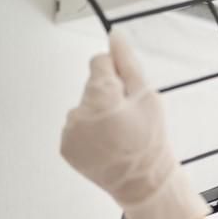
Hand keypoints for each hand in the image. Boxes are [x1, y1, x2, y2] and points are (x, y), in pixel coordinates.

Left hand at [61, 30, 209, 218]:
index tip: (128, 92)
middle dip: (109, 96)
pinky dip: (90, 131)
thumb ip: (129, 64)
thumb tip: (115, 36)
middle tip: (129, 118)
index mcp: (100, 96)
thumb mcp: (148, 97)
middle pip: (91, 86)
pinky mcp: (66, 147)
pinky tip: (107, 143)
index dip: (117, 74)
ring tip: (119, 133)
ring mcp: (69, 131)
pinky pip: (76, 127)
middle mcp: (78, 111)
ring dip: (98, 113)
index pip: (98, 63)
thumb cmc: (151, 141)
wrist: (144, 182)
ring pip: (83, 106)